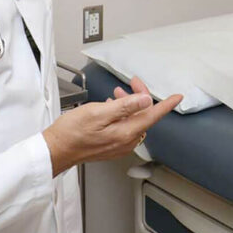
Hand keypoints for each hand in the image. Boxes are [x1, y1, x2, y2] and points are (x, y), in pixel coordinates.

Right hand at [42, 77, 181, 175]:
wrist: (55, 150)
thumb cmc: (71, 133)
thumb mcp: (98, 112)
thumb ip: (124, 106)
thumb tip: (145, 100)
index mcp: (125, 133)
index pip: (152, 115)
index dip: (166, 105)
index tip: (177, 97)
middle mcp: (125, 142)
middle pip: (143, 116)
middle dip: (141, 97)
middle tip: (133, 82)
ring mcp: (118, 145)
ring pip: (134, 121)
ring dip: (130, 104)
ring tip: (119, 93)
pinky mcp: (110, 146)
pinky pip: (124, 127)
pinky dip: (122, 114)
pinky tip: (112, 107)